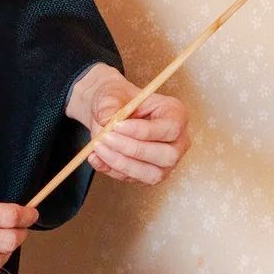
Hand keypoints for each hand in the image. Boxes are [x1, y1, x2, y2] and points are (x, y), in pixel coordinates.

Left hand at [67, 64, 191, 186]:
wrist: (110, 113)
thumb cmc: (118, 99)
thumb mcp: (112, 94)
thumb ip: (109, 105)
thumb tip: (106, 120)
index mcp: (176, 114)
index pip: (170, 129)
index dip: (143, 131)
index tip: (117, 126)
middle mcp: (177, 142)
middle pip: (166, 156)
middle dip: (132, 149)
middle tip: (105, 138)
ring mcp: (165, 163)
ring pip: (151, 174)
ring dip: (121, 163)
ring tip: (98, 147)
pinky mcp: (149, 176)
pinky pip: (133, 180)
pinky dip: (112, 170)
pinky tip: (95, 157)